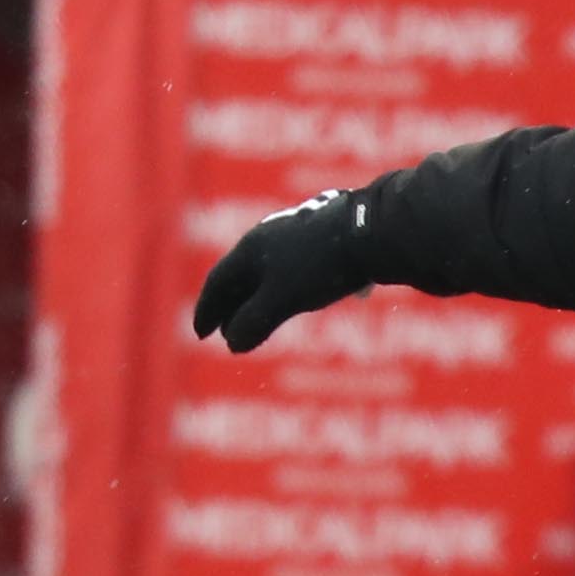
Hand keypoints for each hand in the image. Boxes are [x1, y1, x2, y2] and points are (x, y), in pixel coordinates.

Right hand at [190, 188, 378, 352]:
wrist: (373, 232)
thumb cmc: (322, 266)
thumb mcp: (282, 299)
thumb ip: (253, 322)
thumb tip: (232, 342)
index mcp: (251, 248)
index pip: (218, 282)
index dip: (207, 311)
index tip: (202, 334)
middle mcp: (269, 236)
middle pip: (241, 276)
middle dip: (231, 307)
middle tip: (226, 332)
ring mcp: (297, 234)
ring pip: (269, 271)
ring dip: (259, 299)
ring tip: (260, 320)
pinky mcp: (325, 237)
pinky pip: (296, 268)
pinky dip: (286, 290)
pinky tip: (302, 300)